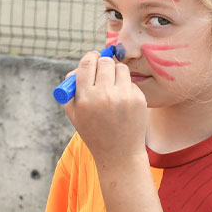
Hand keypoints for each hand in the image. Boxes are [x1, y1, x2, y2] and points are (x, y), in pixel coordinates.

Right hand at [65, 50, 146, 165]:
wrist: (118, 153)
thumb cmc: (93, 131)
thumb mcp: (75, 113)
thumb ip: (72, 87)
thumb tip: (82, 64)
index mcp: (85, 98)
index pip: (87, 64)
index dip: (90, 57)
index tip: (93, 57)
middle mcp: (104, 95)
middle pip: (105, 62)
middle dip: (103, 63)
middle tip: (103, 69)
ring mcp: (123, 97)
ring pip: (121, 69)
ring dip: (116, 74)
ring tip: (113, 89)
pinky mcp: (138, 99)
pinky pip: (131, 82)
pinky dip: (126, 88)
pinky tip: (123, 104)